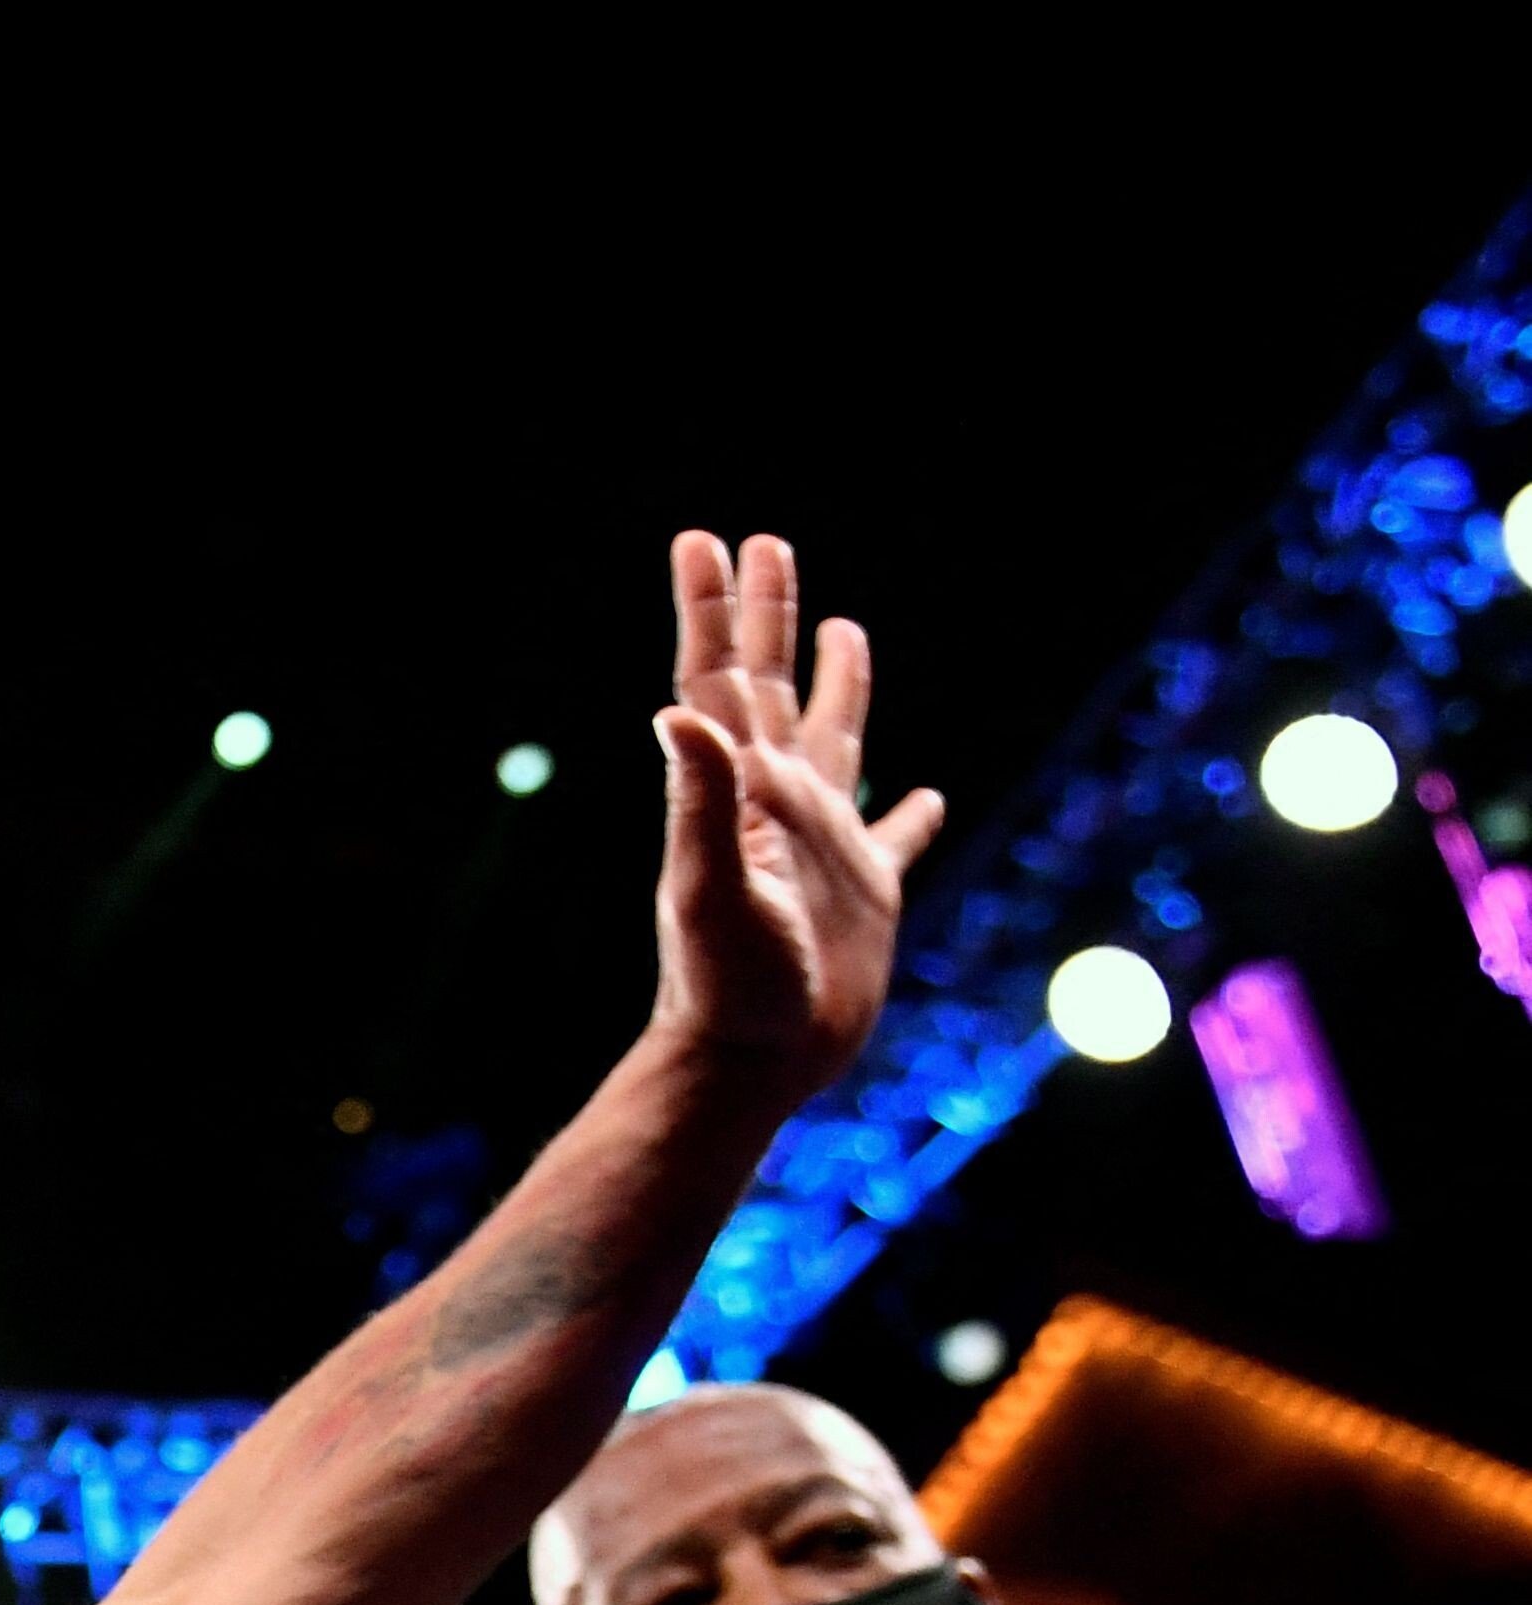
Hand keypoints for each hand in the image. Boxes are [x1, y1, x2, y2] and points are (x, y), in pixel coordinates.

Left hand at [646, 530, 946, 1092]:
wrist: (753, 1064)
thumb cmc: (725, 984)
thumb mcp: (711, 886)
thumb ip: (701, 799)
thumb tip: (677, 712)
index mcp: (738, 791)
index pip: (720, 680)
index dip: (714, 610)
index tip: (704, 540)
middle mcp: (775, 805)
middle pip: (771, 687)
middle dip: (768, 616)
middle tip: (766, 543)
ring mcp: (821, 847)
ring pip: (834, 742)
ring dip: (838, 686)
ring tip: (844, 630)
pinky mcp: (863, 896)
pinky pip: (894, 841)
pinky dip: (911, 815)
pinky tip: (927, 795)